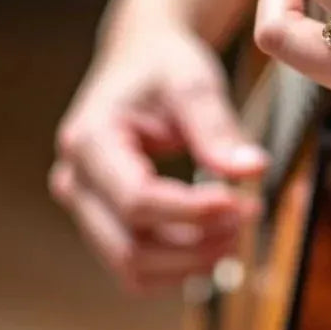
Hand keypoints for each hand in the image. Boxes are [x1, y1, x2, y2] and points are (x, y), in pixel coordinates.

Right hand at [50, 24, 266, 292]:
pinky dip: (179, 267)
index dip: (193, 212)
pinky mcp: (104, 223)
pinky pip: (137, 269)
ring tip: (238, 229)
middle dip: (197, 244)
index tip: (241, 202)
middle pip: (132, 246)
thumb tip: (254, 169)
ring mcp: (86, 207)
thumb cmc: (164, 66)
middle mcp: (76, 181)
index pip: (137, 200)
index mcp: (89, 141)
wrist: (141, 60)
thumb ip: (219, 128)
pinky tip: (216, 240)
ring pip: (134, 268)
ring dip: (191, 262)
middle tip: (248, 214)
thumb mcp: (194, 84)